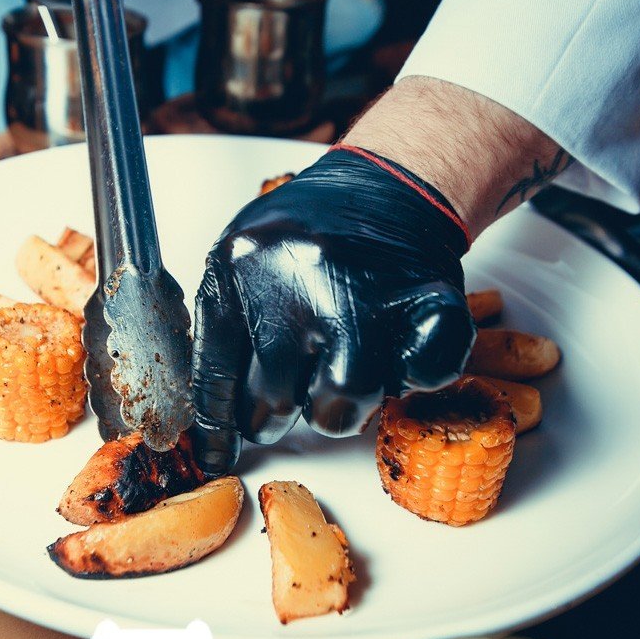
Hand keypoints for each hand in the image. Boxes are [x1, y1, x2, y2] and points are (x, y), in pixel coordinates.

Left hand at [190, 145, 475, 474]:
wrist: (389, 181)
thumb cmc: (313, 227)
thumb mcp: (244, 257)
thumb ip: (227, 322)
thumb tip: (211, 417)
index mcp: (240, 266)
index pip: (216, 373)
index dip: (218, 425)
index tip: (218, 457)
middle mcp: (298, 277)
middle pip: (276, 398)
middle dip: (278, 415)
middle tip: (289, 401)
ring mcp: (365, 290)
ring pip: (344, 400)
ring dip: (341, 407)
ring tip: (339, 376)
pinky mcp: (427, 300)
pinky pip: (421, 375)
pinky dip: (414, 378)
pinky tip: (396, 357)